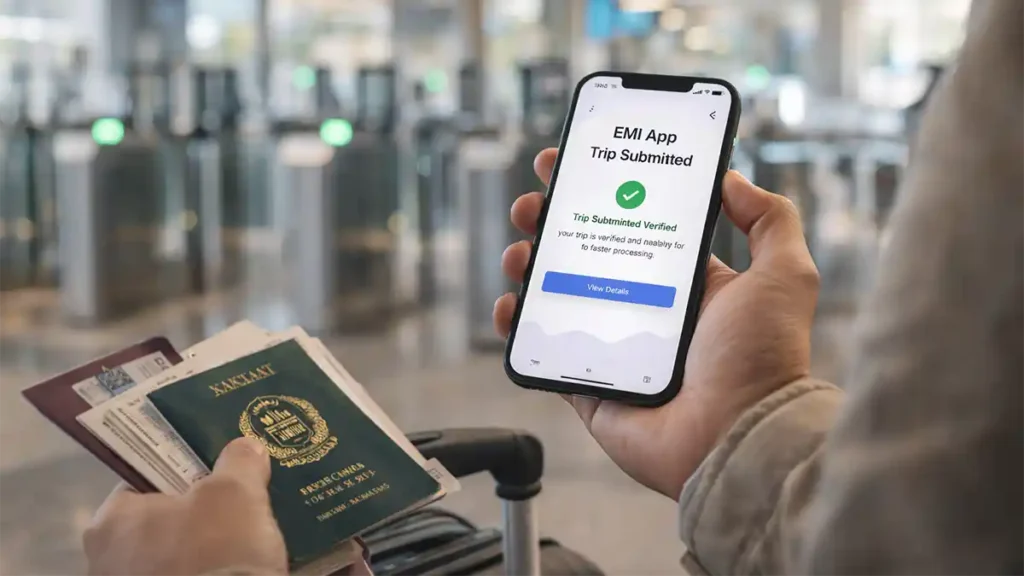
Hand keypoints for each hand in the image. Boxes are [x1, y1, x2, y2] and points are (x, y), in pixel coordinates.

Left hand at [84, 438, 287, 575]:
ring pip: (165, 563)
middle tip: (230, 519)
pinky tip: (230, 575)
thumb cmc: (214, 550)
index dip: (179, 481)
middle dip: (189, 523)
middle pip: (154, 527)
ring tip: (237, 554)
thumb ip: (239, 463)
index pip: (141, 485)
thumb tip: (245, 447)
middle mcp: (102, 562)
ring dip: (194, 558)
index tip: (212, 485)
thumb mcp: (236, 493)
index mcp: (110, 521)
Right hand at [494, 149, 819, 498]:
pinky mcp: (589, 384)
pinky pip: (544, 349)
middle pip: (587, 254)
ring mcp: (614, 347)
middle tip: (532, 203)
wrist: (737, 438)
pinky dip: (518, 326)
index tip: (575, 165)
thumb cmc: (764, 359)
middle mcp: (648, 310)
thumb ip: (771, 219)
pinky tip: (510, 304)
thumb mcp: (784, 274)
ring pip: (558, 296)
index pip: (637, 226)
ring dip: (530, 266)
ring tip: (519, 249)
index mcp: (689, 285)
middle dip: (554, 222)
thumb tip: (732, 178)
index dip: (604, 194)